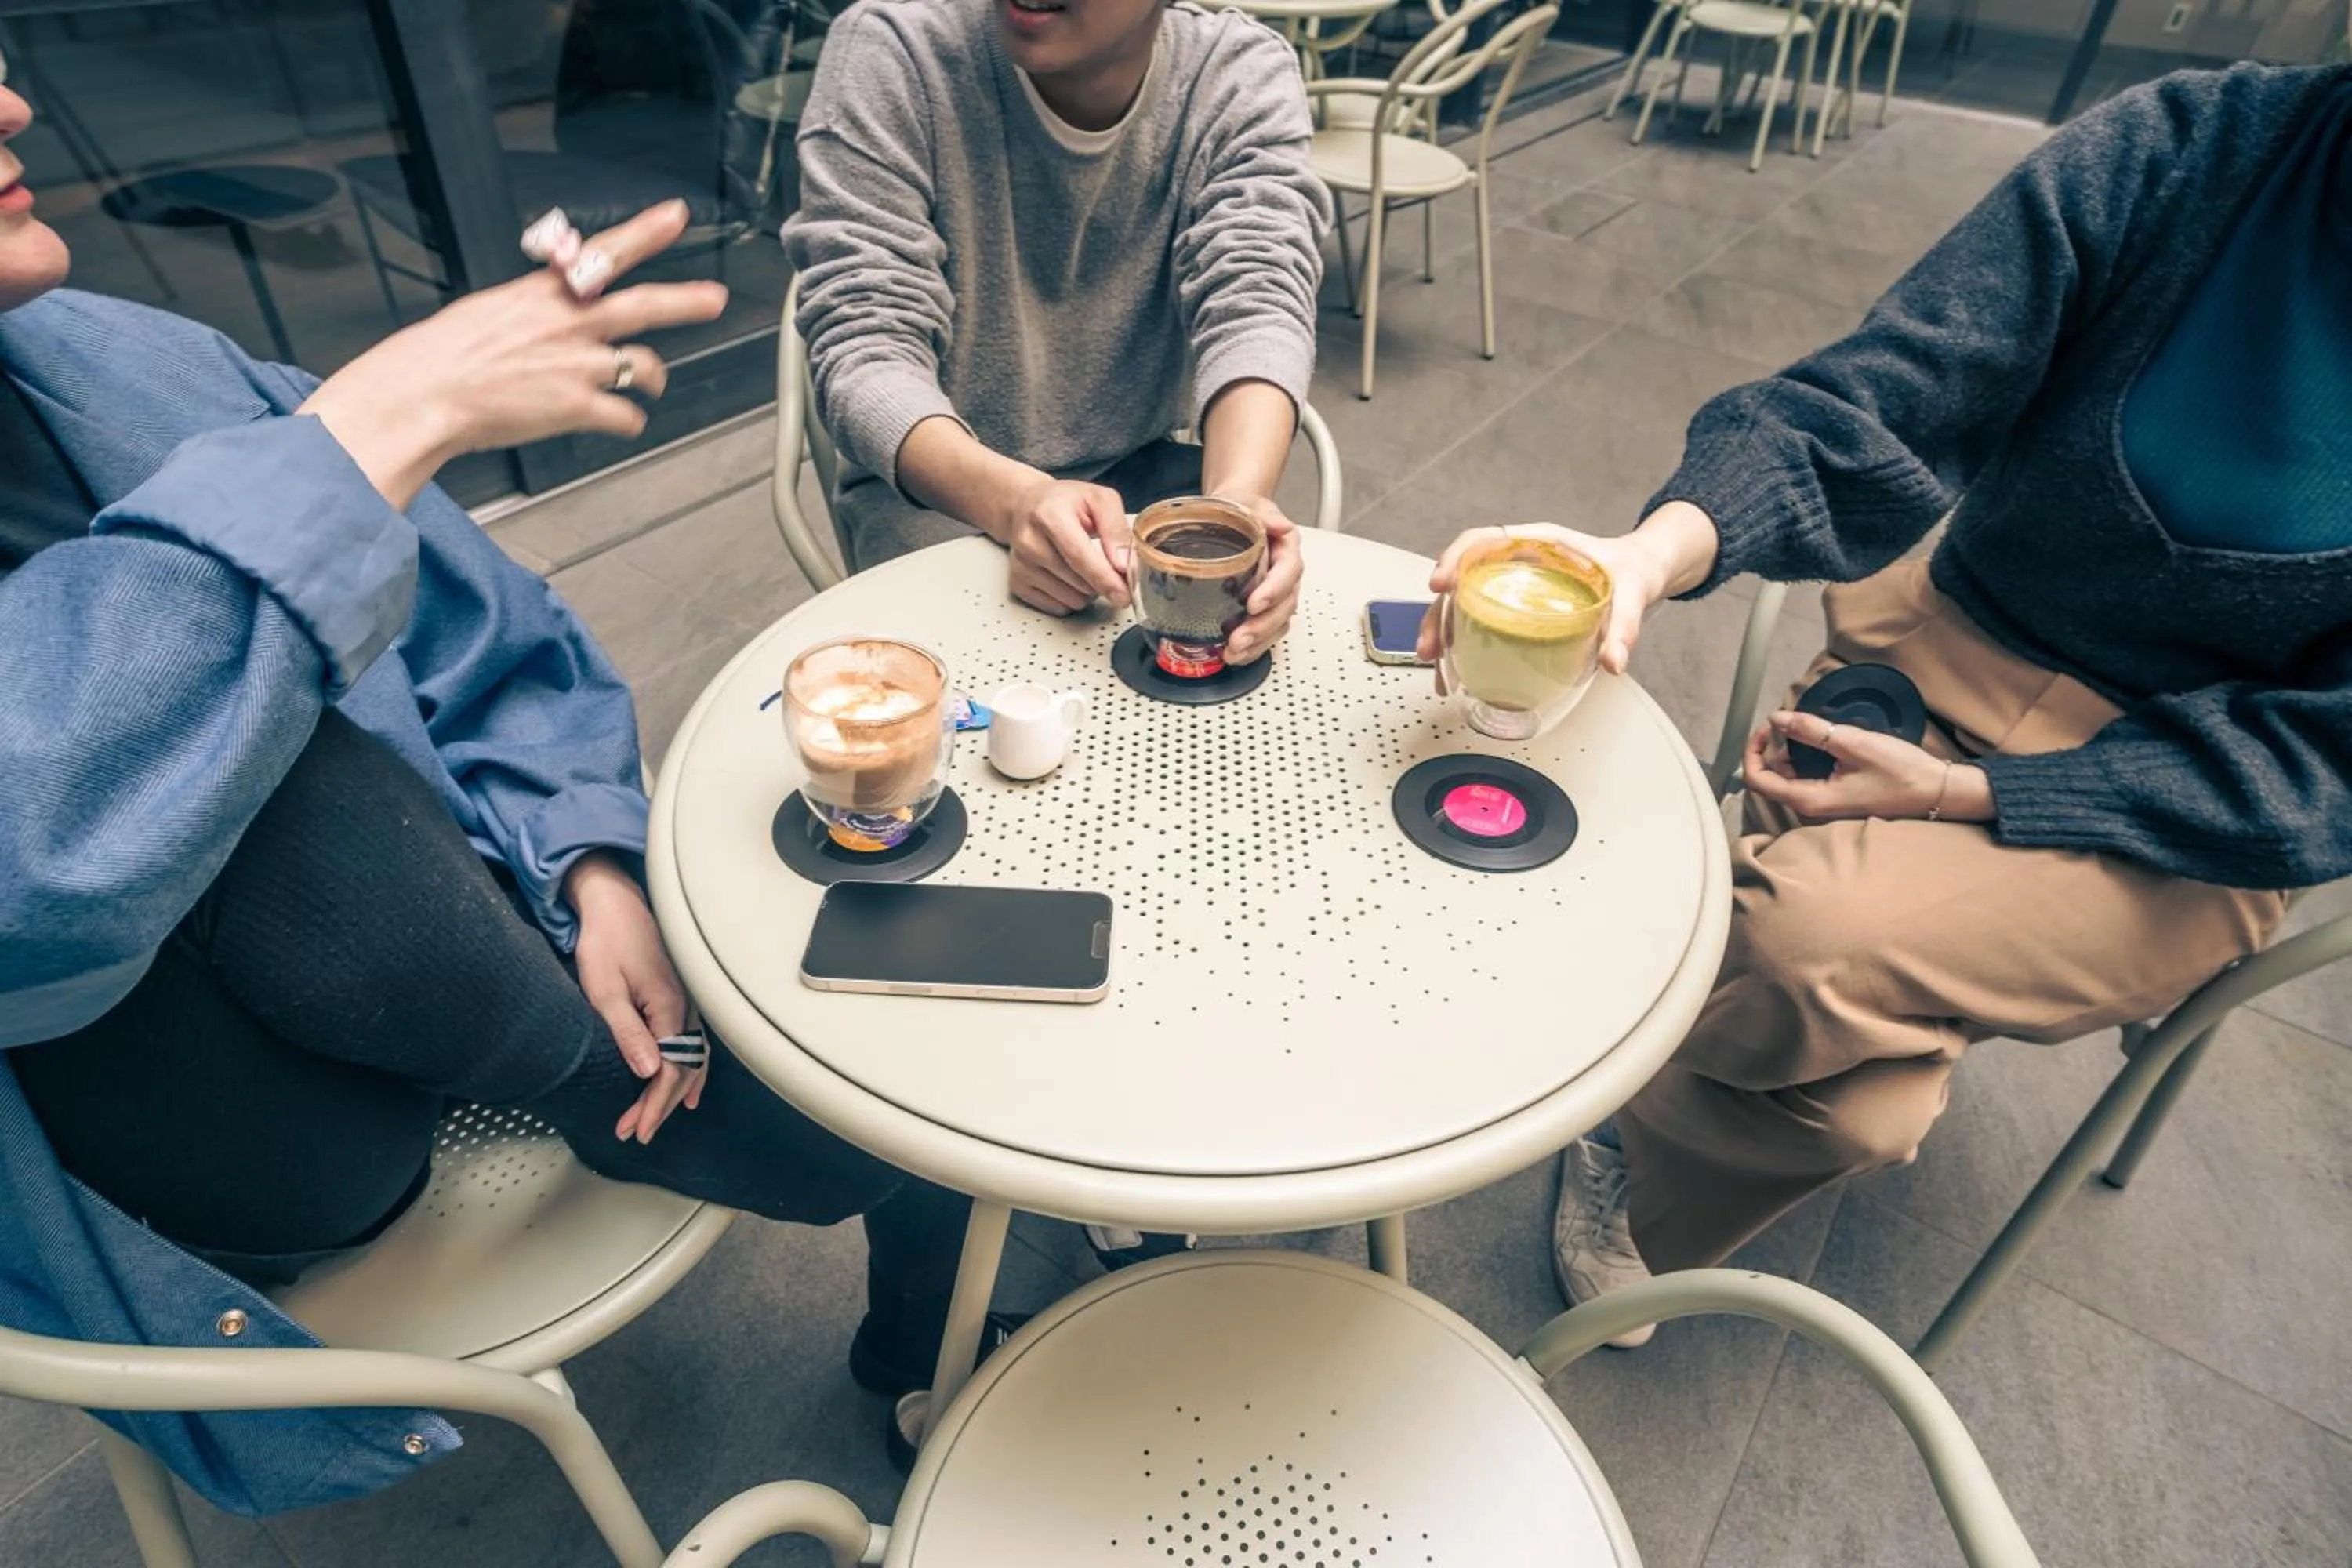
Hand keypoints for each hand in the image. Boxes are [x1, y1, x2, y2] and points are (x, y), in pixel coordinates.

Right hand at [300, 202, 728, 507]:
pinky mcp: (578, 406)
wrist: (427, 393)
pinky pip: (624, 416)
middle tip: (715, 298)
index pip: (604, 252)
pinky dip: (628, 421)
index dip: (645, 232)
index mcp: (544, 293)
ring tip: (657, 383)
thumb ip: (535, 307)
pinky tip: (622, 423)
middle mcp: (568, 324)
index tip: (676, 215)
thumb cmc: (443, 355)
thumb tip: (554, 307)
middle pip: (642, 306)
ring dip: (654, 377)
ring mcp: (578, 365)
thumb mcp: (489, 310)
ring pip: (644, 365)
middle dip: (685, 300)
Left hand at [565, 851, 706, 1143]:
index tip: (636, 1130)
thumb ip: (628, 1032)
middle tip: (637, 1132)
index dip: (652, 1104)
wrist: (612, 901)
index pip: (668, 1070)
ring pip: (690, 1058)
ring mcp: (686, 1002)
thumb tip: (647, 1073)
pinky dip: (689, 1069)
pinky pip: (691, 1043)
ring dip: (673, 1091)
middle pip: (683, 1069)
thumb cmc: (604, 941)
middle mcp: (685, 1008)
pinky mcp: (679, 996)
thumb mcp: (605, 989)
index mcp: (668, 1008)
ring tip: (659, 1118)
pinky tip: (688, 1085)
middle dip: (660, 1105)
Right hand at [997, 476, 1131, 614]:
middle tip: (1101, 559)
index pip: (1079, 557)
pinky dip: (1070, 597)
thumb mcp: (1099, 499)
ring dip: (1087, 590)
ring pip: (1073, 600)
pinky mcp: (1018, 585)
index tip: (1124, 594)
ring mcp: (1021, 566)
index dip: (1105, 579)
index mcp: (1050, 515)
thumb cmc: (1065, 502)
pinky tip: (1066, 575)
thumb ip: (1117, 529)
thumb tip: (1123, 564)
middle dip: (1101, 580)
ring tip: (1080, 563)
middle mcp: (1029, 542)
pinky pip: (1059, 607)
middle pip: (1081, 584)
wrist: (1026, 507)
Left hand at [1220, 496, 1303, 665]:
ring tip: (1233, 653)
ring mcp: (1276, 596)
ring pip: (1277, 624)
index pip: (1288, 573)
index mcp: (1287, 550)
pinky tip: (1233, 655)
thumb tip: (1279, 523)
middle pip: (1284, 607)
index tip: (1254, 603)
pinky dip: (1251, 648)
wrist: (1232, 514)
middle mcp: (1286, 577)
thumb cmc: (1242, 509)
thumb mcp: (1250, 502)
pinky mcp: (1262, 610)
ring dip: (1257, 643)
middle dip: (1263, 627)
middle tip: (1240, 638)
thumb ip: (1264, 512)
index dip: (1274, 590)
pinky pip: (1264, 633)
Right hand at [1415, 522, 1676, 673]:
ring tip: (1436, 665)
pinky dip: (1462, 643)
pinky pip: (1479, 618)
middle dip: (1438, 611)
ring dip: (1443, 631)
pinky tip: (1456, 669)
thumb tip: (1612, 661)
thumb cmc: (1632, 570)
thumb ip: (1624, 626)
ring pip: (1463, 602)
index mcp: (1539, 542)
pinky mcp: (1516, 605)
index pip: (1484, 539)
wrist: (1642, 572)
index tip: (1441, 583)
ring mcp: (1513, 583)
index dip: (1456, 558)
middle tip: (1431, 645)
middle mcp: (1518, 560)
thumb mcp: (1634, 592)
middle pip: (1463, 578)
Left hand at [1743, 710, 1993, 822]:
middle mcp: (1812, 808)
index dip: (1753, 750)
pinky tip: (1825, 743)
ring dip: (1793, 752)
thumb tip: (1778, 719)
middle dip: (1775, 748)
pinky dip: (1808, 759)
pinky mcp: (1835, 799)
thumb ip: (1811, 731)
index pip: (1757, 780)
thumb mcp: (1853, 743)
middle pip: (1771, 778)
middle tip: (1794, 723)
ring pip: (1789, 777)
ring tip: (1814, 730)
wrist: (1937, 792)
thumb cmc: (1901, 772)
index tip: (1768, 726)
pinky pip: (1808, 779)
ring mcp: (1824, 806)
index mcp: (1810, 800)